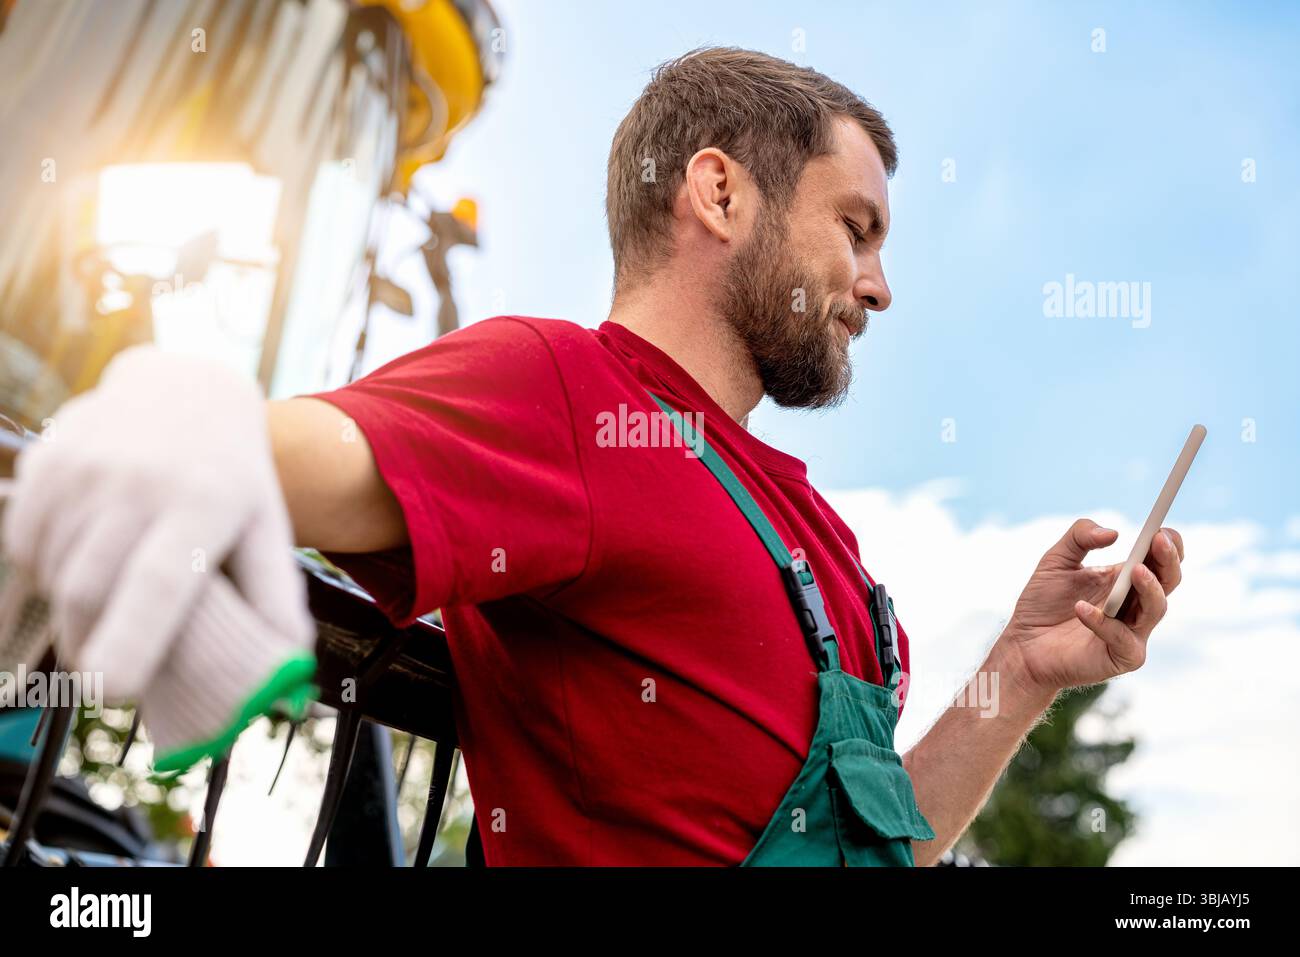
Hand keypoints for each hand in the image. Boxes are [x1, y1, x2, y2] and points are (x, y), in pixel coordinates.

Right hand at [1, 346, 312, 698]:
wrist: (186, 389)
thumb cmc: (231, 477)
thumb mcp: (267, 526)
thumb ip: (275, 595)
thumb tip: (291, 663)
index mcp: (204, 504)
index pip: (159, 582)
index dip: (132, 639)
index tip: (112, 690)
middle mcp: (140, 482)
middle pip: (90, 591)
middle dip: (92, 644)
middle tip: (108, 670)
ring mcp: (86, 467)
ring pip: (55, 573)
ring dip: (72, 607)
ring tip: (109, 599)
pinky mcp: (47, 461)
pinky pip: (25, 545)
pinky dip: (46, 568)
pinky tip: (84, 555)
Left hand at [997, 518, 1184, 698]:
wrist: (1021, 645)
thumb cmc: (1043, 603)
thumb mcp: (1056, 560)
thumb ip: (1079, 537)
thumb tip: (1113, 533)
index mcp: (1126, 579)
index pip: (1161, 559)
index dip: (1168, 544)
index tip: (1159, 528)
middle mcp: (1136, 604)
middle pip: (1169, 580)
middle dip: (1167, 559)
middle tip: (1158, 540)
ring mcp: (1133, 632)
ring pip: (1156, 609)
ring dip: (1148, 588)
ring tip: (1134, 570)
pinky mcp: (1121, 657)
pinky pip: (1122, 639)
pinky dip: (1103, 622)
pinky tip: (1081, 608)